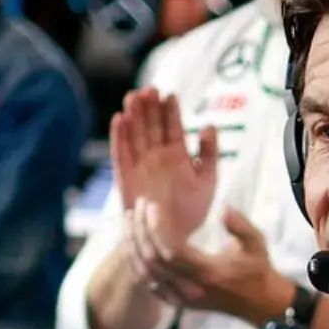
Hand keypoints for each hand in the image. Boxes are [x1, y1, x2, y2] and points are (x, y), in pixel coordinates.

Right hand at [110, 88, 217, 233]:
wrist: (173, 240)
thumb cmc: (191, 212)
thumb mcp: (208, 181)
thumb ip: (210, 153)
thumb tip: (209, 124)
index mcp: (177, 155)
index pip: (172, 126)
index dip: (171, 111)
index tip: (170, 95)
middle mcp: (157, 157)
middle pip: (151, 125)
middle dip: (149, 107)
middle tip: (149, 89)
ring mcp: (141, 166)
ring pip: (135, 135)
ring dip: (133, 116)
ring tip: (133, 97)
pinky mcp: (126, 178)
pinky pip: (121, 155)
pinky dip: (119, 138)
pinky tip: (119, 119)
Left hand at [128, 204, 293, 324]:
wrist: (260, 305)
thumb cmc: (257, 269)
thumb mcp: (257, 243)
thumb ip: (240, 226)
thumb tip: (223, 209)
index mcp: (209, 273)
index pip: (172, 250)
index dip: (156, 227)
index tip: (151, 205)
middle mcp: (191, 288)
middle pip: (154, 260)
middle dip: (141, 230)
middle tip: (138, 205)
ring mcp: (182, 298)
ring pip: (146, 273)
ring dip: (133, 245)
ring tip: (130, 220)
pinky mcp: (178, 302)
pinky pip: (148, 285)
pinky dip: (136, 264)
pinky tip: (132, 244)